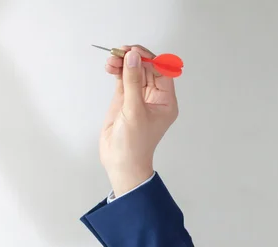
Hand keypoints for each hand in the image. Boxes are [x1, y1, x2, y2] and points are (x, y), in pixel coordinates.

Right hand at [100, 45, 178, 196]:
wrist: (120, 163)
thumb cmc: (134, 144)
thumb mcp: (134, 110)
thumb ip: (132, 82)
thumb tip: (133, 57)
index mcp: (166, 101)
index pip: (162, 72)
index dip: (149, 59)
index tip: (134, 51)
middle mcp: (154, 97)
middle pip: (147, 68)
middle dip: (134, 58)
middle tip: (119, 52)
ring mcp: (139, 97)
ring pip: (134, 71)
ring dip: (123, 63)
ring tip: (111, 60)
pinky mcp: (125, 99)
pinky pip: (123, 78)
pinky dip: (117, 70)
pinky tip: (110, 66)